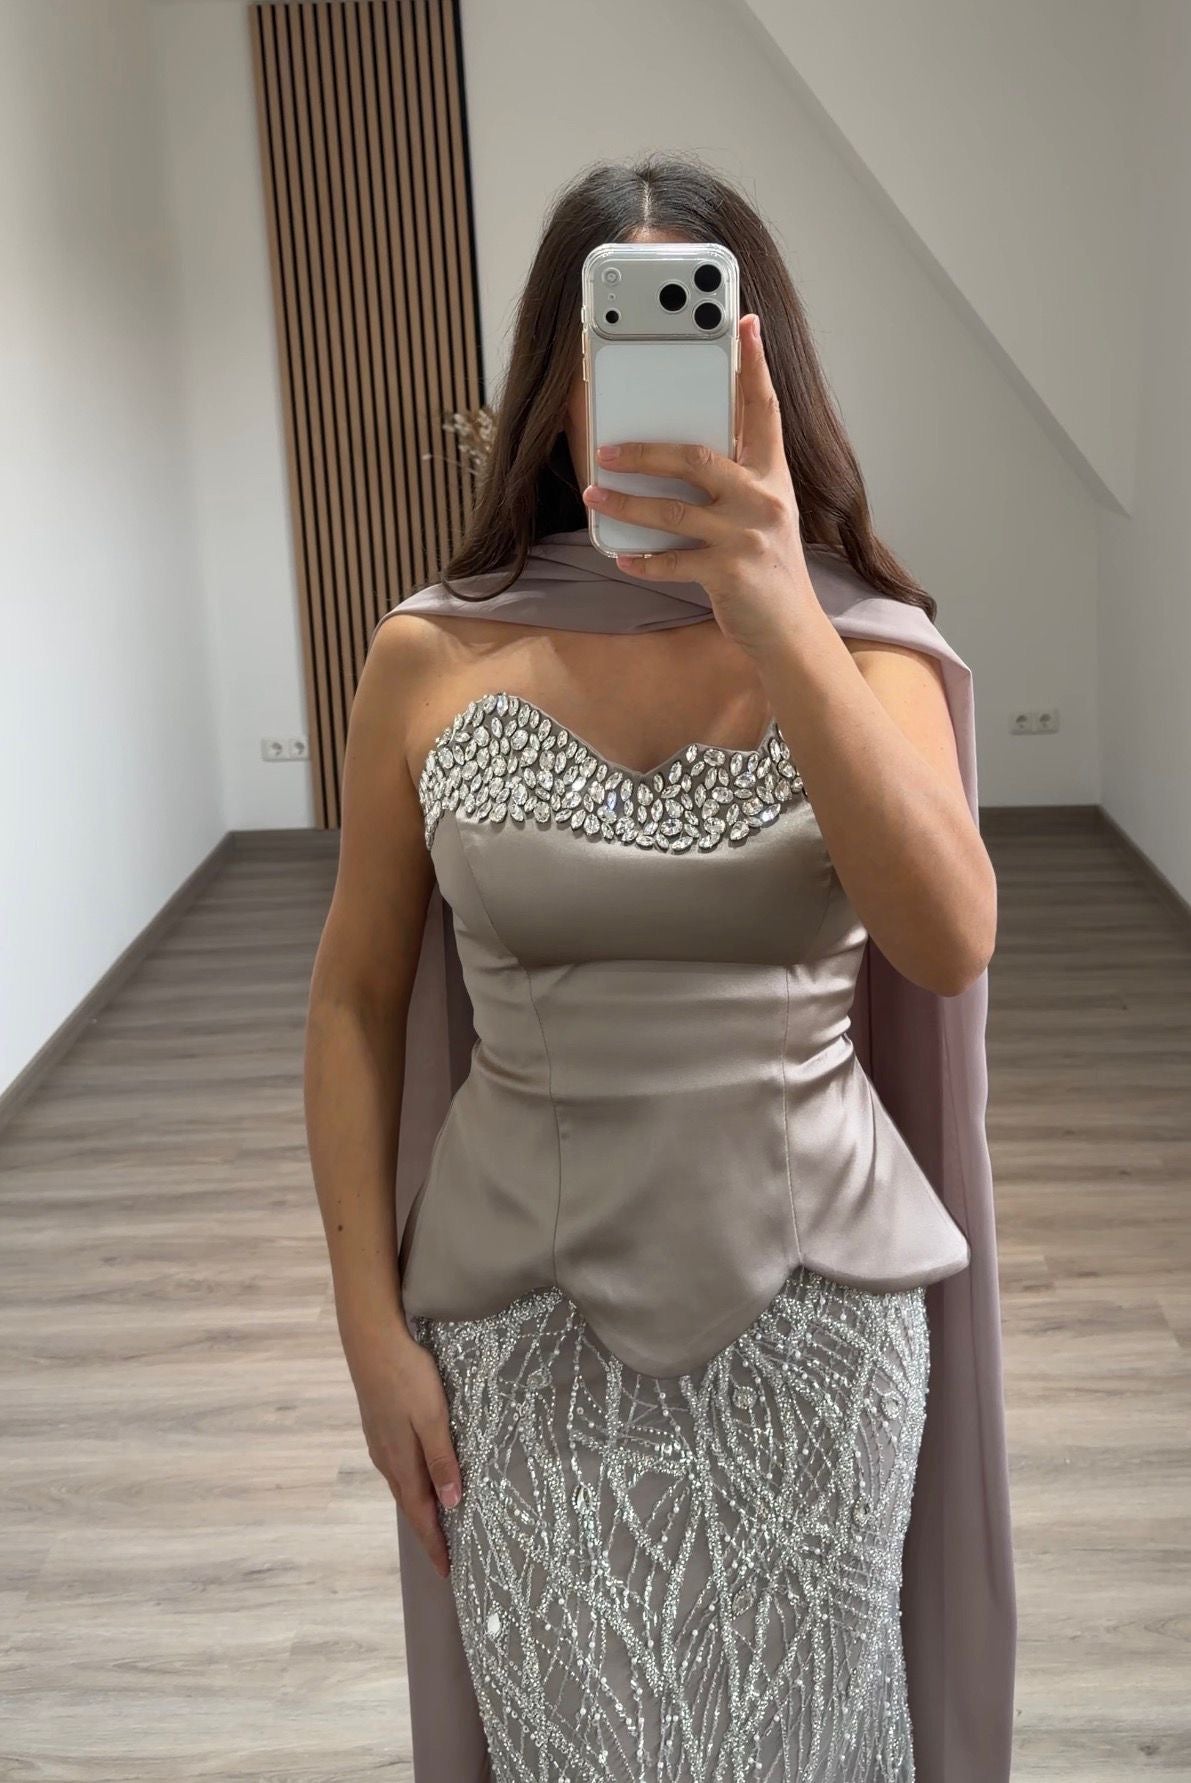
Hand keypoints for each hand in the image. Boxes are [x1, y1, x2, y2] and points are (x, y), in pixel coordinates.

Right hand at [342, 1318, 461, 1579]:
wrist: (371, 1341)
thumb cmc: (407, 1377)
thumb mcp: (432, 1418)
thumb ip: (441, 1459)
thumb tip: (451, 1504)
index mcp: (402, 1463)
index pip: (422, 1515)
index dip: (435, 1544)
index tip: (448, 1572)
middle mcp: (387, 1460)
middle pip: (411, 1505)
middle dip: (428, 1532)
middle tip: (446, 1555)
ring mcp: (380, 1443)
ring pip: (403, 1486)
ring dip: (419, 1508)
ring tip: (437, 1524)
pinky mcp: (379, 1426)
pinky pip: (398, 1468)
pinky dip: (412, 1485)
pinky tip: (419, 1478)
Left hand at [580, 313, 815, 655]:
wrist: (791, 631)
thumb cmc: (769, 571)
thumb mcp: (764, 517)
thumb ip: (735, 485)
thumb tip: (679, 460)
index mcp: (773, 478)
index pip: (764, 411)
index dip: (754, 366)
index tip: (745, 323)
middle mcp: (763, 500)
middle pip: (697, 457)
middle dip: (646, 451)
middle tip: (606, 447)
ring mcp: (747, 536)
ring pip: (674, 509)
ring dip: (627, 503)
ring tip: (595, 494)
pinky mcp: (729, 572)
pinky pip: (672, 560)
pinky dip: (643, 560)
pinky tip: (622, 557)